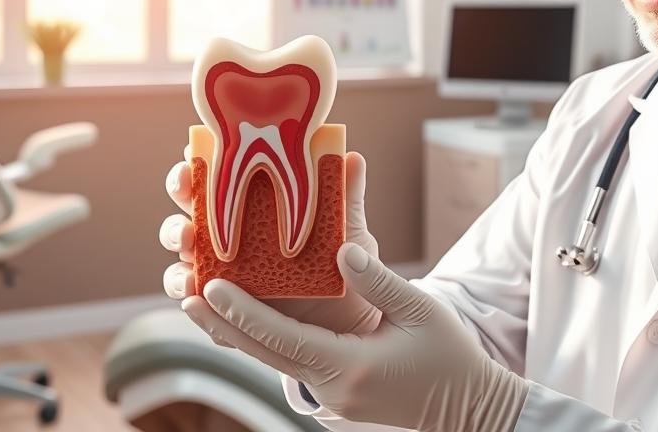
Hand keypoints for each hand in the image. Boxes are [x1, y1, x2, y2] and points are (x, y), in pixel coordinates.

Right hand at [159, 146, 383, 336]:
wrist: (361, 315)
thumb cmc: (348, 261)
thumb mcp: (348, 228)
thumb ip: (346, 196)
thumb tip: (353, 159)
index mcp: (250, 208)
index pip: (211, 184)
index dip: (190, 172)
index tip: (189, 166)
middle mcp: (230, 240)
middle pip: (186, 226)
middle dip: (176, 227)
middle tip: (188, 233)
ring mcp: (227, 278)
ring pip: (184, 270)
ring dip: (177, 272)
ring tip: (191, 274)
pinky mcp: (233, 314)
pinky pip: (206, 314)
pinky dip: (199, 311)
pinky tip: (202, 305)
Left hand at [184, 243, 528, 431]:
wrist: (470, 407)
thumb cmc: (450, 355)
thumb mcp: (420, 309)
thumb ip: (378, 280)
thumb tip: (341, 250)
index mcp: (350, 365)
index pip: (282, 336)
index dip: (243, 311)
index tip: (211, 287)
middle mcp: (334, 387)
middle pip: (265, 353)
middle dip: (224, 325)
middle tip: (187, 295)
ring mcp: (333, 397)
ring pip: (275, 361)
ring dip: (241, 334)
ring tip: (208, 306)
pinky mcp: (338, 396)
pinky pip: (293, 365)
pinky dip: (268, 342)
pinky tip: (251, 323)